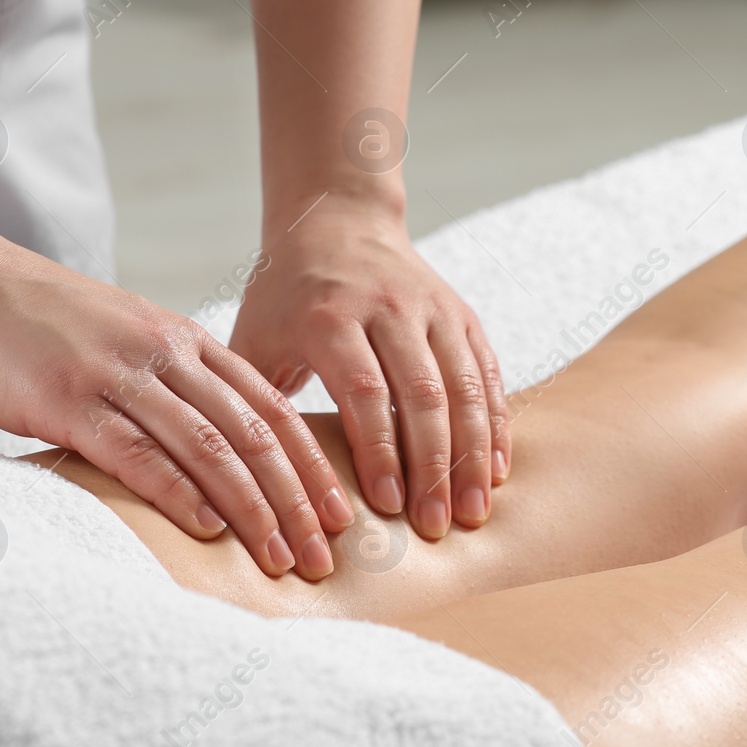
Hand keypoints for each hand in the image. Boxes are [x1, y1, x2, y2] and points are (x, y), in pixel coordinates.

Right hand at [0, 244, 354, 579]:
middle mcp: (166, 355)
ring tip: (282, 557)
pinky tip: (210, 529)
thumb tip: (215, 450)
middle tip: (326, 555)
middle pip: (255, 435)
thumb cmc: (41, 322)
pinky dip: (180, 492)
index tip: (342, 514)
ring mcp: (119, 375)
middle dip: (299, 500)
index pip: (272, 409)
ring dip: (253, 509)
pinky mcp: (68, 399)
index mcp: (187, 342)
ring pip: (210, 447)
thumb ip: (173, 385)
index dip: (313, 465)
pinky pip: (138, 451)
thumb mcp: (127, 341)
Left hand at [227, 205, 510, 539]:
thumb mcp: (254, 337)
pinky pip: (487, 372)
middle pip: (424, 393)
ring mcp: (432, 308)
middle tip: (437, 526)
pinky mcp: (460, 314)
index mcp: (331, 315)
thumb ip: (254, 401)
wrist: (336, 221)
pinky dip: (494, 423)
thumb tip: (250, 484)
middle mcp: (388, 307)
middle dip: (434, 466)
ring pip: (465, 385)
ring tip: (474, 511)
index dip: (380, 450)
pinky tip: (495, 468)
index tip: (387, 505)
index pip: (365, 390)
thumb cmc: (285, 295)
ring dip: (472, 453)